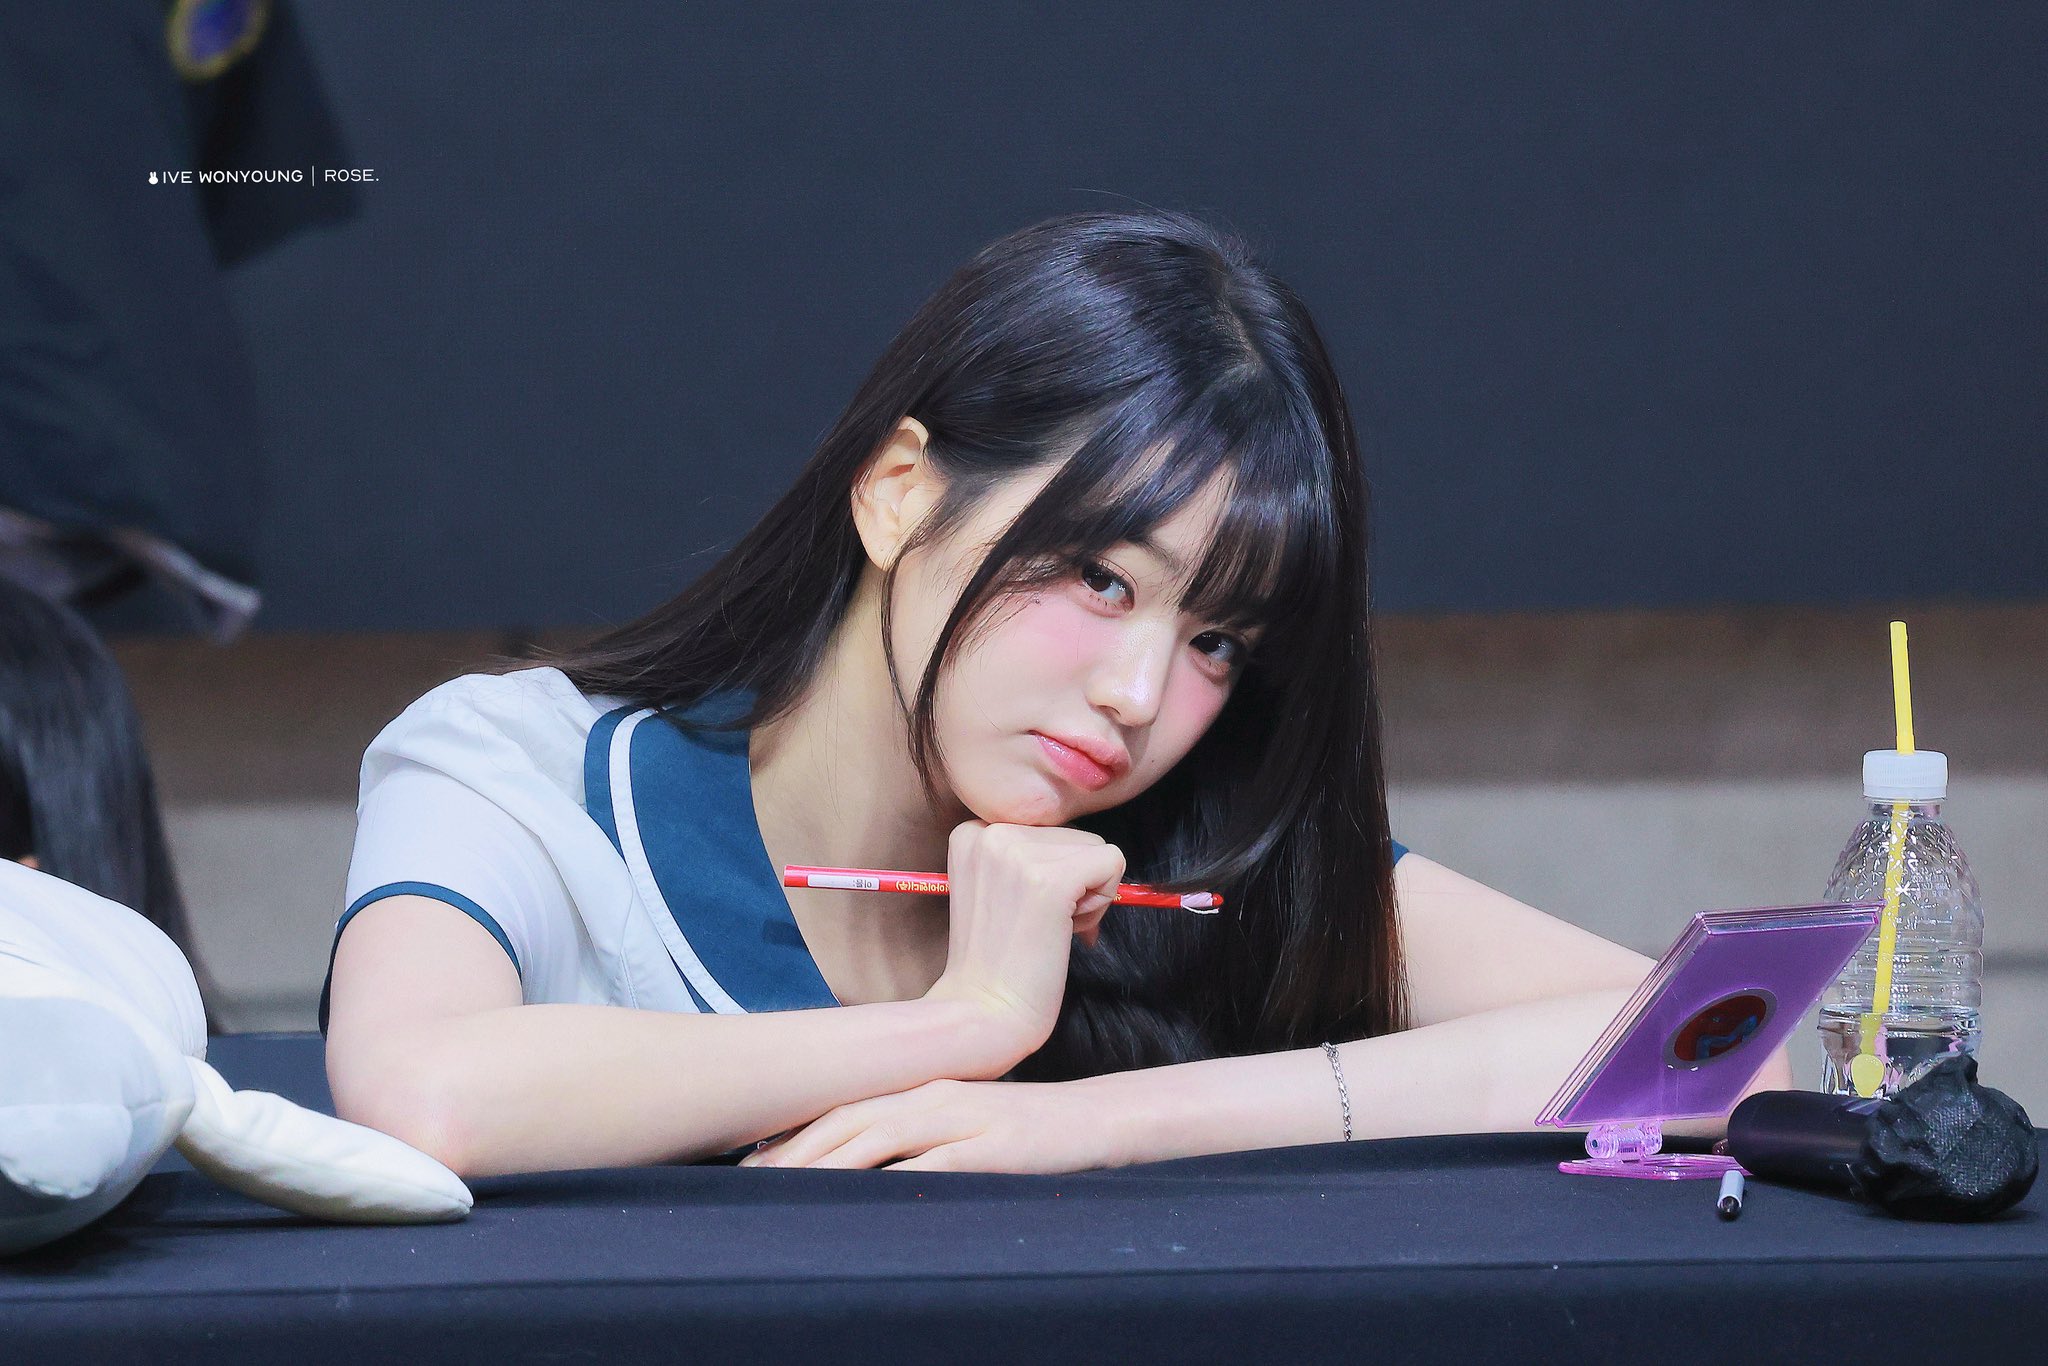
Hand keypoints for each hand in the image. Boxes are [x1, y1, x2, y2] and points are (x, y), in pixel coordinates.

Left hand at [736, 1077, 1123, 1173]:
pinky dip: (899, 1176)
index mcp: (921, 1093)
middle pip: (851, 1120)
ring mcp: (962, 1119)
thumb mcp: (961, 1127)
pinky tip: (867, 1196)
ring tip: (788, 1185)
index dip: (798, 1134)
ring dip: (831, 1160)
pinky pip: (937, 1163)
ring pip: (881, 1136)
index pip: (847, 1110)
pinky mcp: (991, 1147)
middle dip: (797, 1148)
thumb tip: (866, 1171)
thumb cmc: (1022, 1134)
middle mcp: (932, 1098)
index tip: (755, 1159)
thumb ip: (916, 1141)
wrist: (1092, 1122)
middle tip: (751, 1177)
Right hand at [920, 819, 1124, 1071]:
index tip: (1027, 910)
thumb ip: (1030, 858)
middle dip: (1074, 881)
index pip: (1049, 829)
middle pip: (1075, 836)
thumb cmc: (996, 962)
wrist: (982, 1011)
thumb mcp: (996, 887)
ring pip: (1097, 850)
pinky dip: (1104, 901)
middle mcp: (991, 832)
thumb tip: (1096, 852)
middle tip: (1042, 925)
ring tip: (1049, 929)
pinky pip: (1113, 863)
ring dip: (1088, 894)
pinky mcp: (1051, 880)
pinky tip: (1068, 930)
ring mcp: (1019, 853)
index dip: (1052, 871)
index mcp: (972, 831)